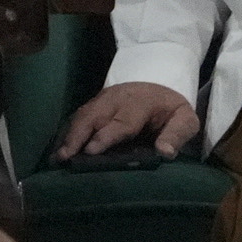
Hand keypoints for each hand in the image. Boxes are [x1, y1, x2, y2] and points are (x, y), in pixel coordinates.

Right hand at [55, 81, 197, 161]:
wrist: (159, 84)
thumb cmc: (170, 110)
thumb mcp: (184, 119)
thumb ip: (176, 134)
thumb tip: (164, 152)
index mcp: (141, 104)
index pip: (122, 122)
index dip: (105, 136)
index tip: (91, 151)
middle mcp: (117, 100)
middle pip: (94, 116)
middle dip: (78, 136)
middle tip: (64, 158)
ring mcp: (102, 100)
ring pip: (82, 116)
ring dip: (68, 136)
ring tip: (57, 158)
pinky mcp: (93, 105)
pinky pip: (77, 117)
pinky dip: (66, 133)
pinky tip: (57, 150)